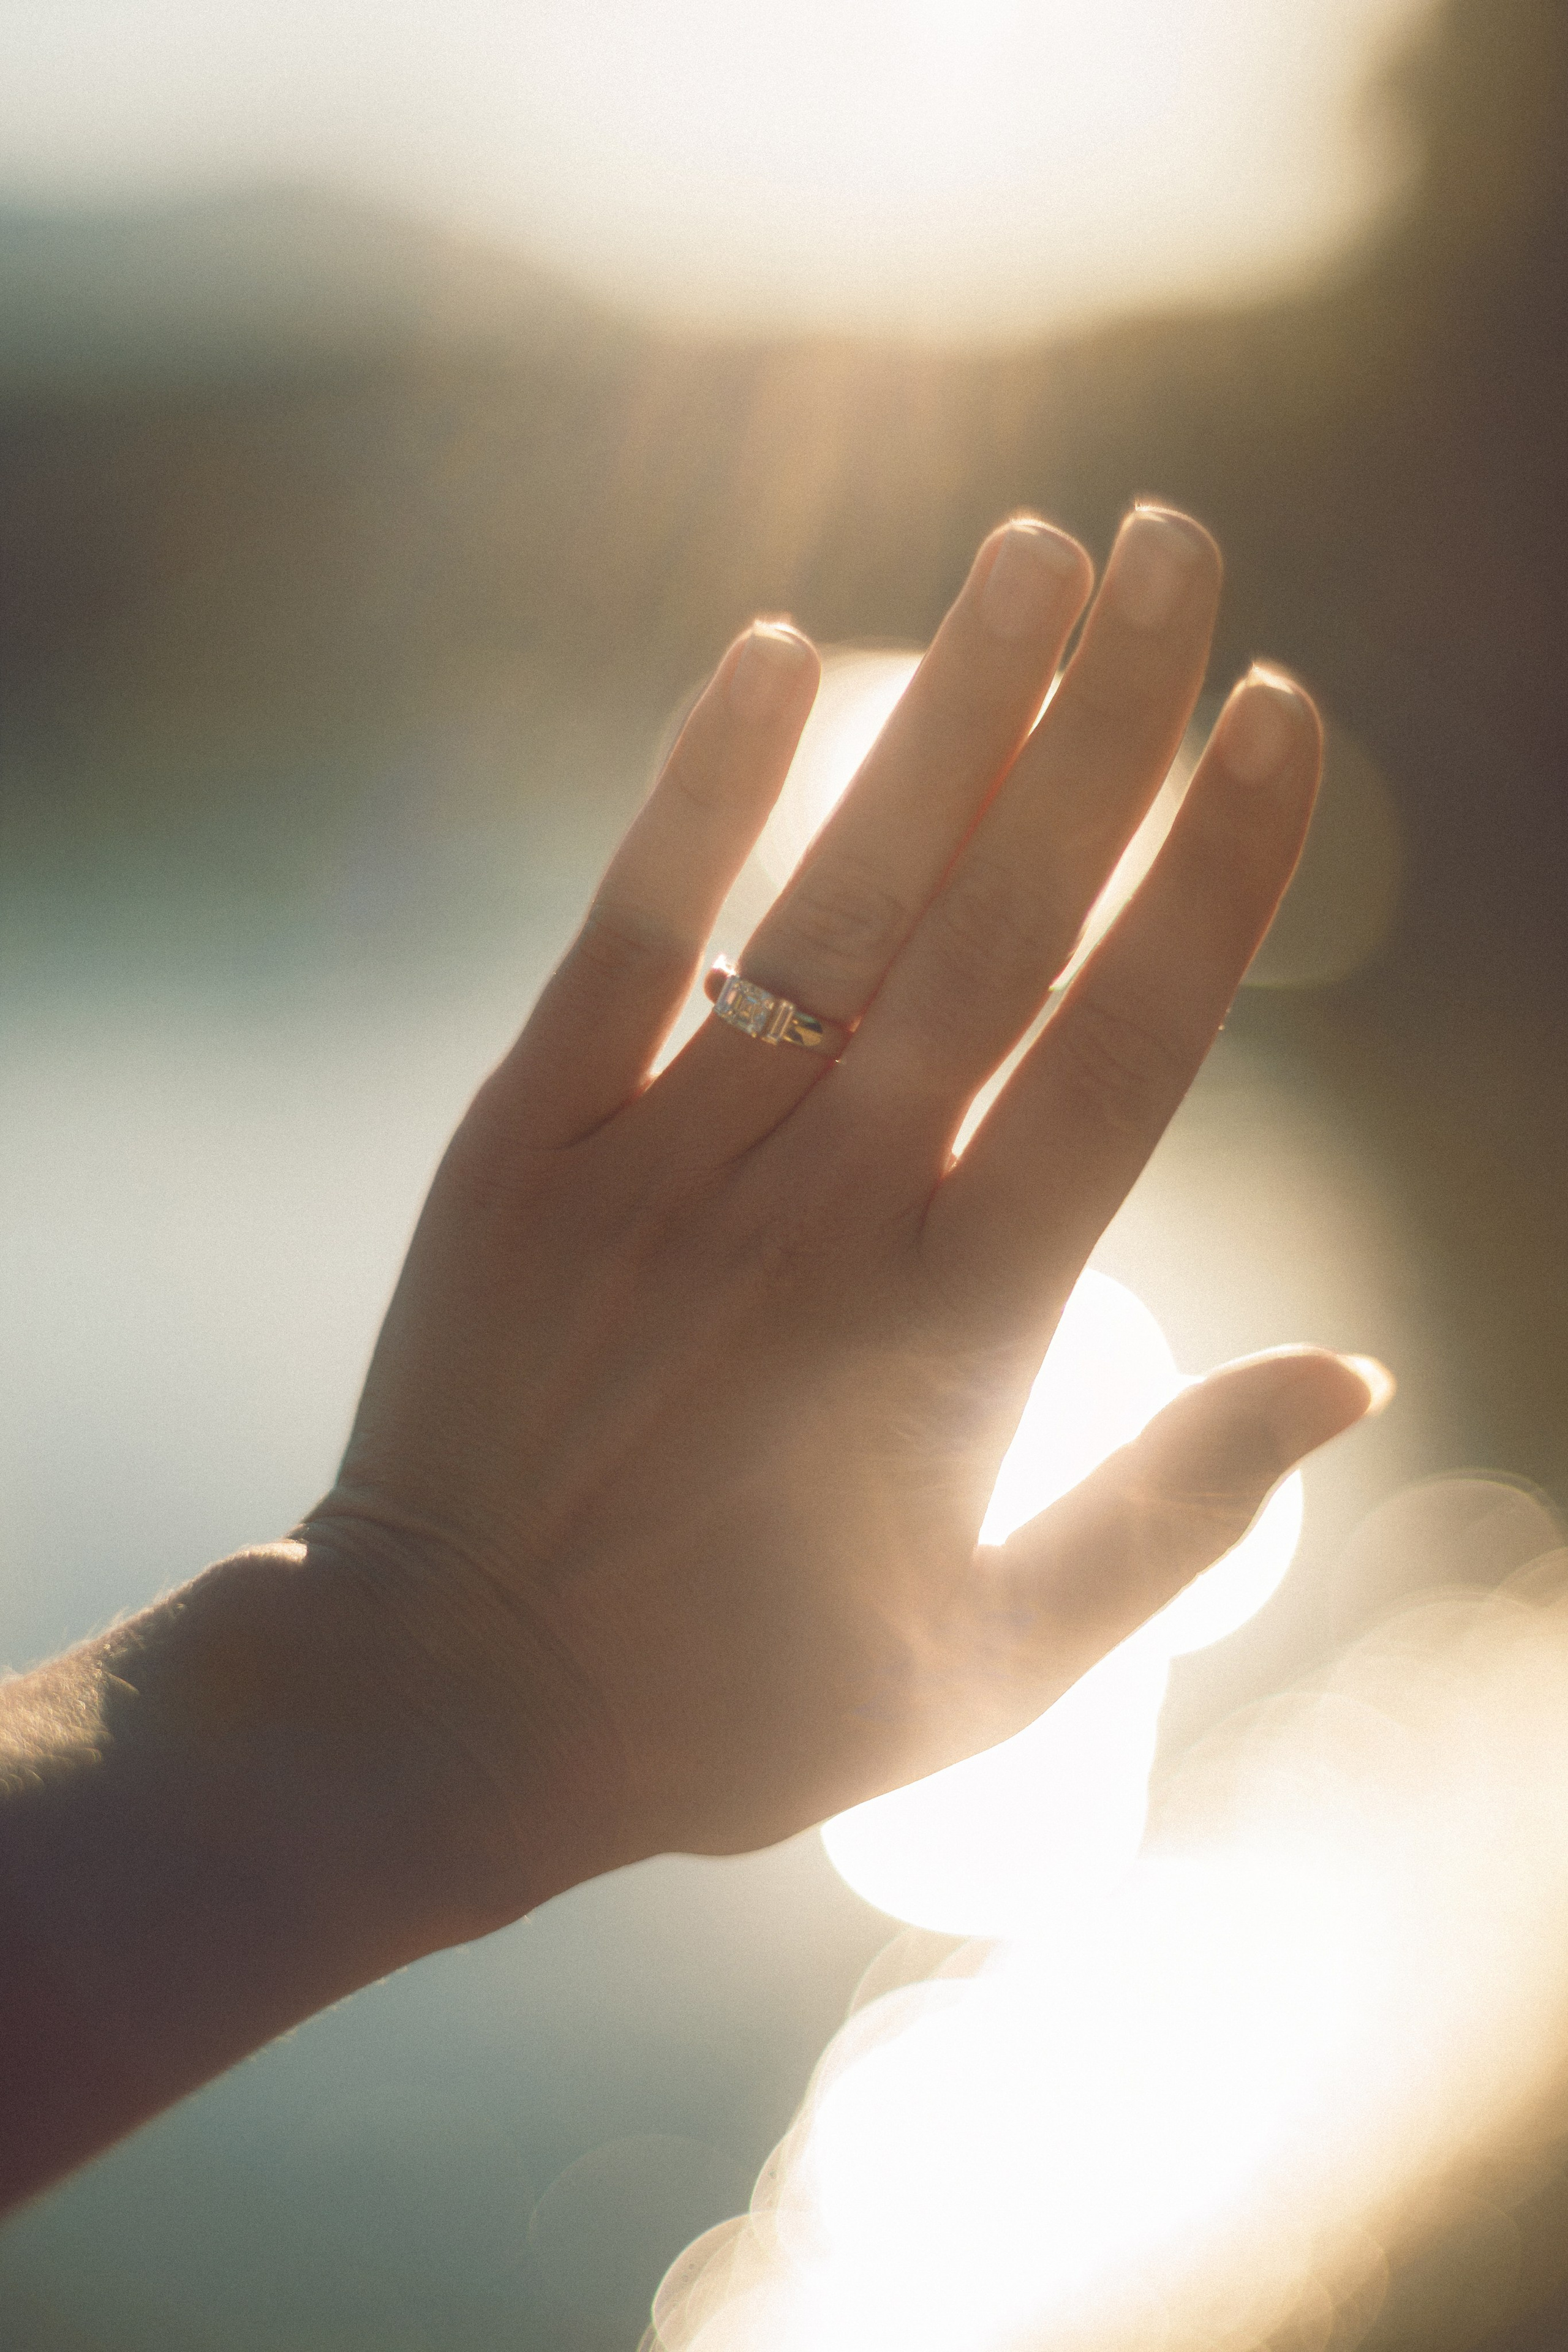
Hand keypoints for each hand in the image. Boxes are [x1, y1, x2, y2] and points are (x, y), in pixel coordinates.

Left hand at [304, 505, 1379, 1928]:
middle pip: (1005, 920)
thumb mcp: (1000, 1663)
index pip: (1129, 1042)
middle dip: (1111, 718)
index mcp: (967, 1324)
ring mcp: (670, 1159)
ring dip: (950, 711)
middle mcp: (833, 1208)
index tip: (1277, 709)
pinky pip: (631, 932)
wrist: (451, 1705)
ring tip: (1039, 551)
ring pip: (842, 895)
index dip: (1215, 865)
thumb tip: (1353, 1377)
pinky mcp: (527, 1139)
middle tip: (1184, 546)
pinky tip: (775, 648)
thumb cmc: (741, 1701)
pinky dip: (701, 791)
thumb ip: (1179, 1513)